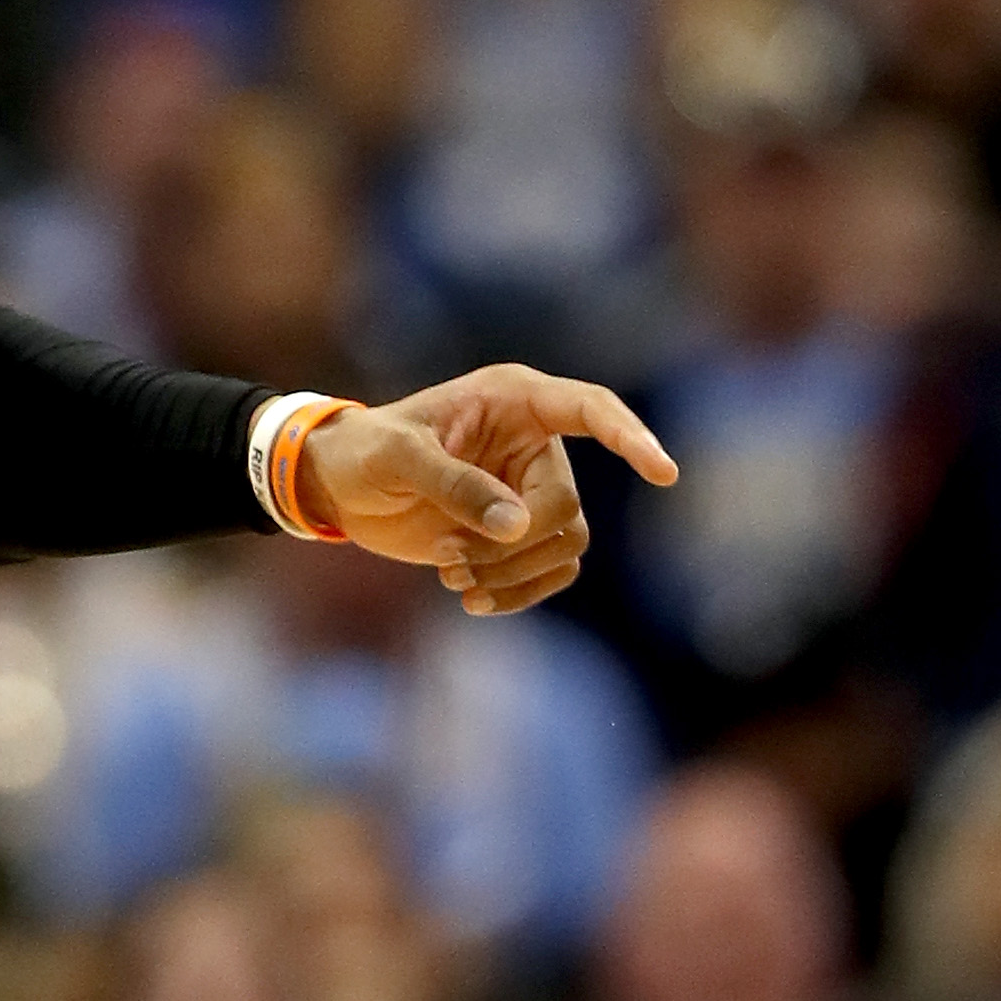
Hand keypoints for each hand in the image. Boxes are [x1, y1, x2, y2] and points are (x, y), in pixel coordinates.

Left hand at [296, 363, 678, 614]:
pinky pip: (552, 571)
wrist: (337, 487)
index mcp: (513, 400)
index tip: (663, 473)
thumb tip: (516, 526)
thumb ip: (454, 484)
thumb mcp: (396, 457)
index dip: (630, 438)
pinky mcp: (519, 533)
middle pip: (565, 507)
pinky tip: (471, 599)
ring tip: (452, 577)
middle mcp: (533, 444)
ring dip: (511, 573)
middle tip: (450, 559)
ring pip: (564, 544)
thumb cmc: (362, 451)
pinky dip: (518, 592)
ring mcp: (529, 490)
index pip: (590, 409)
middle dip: (512, 545)